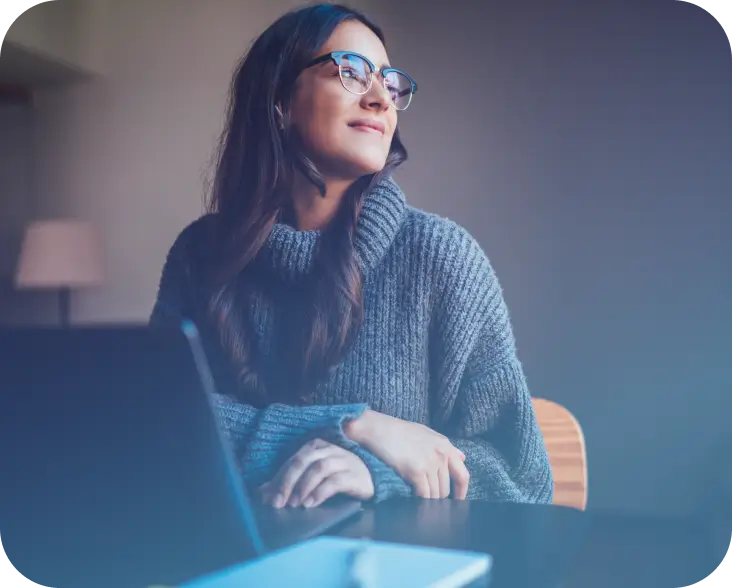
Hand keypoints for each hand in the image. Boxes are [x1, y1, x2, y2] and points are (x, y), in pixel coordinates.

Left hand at [260, 438, 373, 508]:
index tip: (269, 499)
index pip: (292, 461)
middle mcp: (329, 450)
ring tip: (296, 504)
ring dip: (304, 487)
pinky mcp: (355, 475)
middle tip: (279, 503)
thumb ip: (288, 483)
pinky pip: (336, 481)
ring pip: (319, 468)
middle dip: (288, 483)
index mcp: (315, 447)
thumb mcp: (310, 478)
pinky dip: (321, 492)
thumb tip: (262, 494)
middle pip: (303, 461)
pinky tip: (312, 503)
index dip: (278, 480)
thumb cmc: (336, 476)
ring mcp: (343, 460)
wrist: (369, 478)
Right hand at [344, 410, 469, 499]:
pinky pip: (424, 494)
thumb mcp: (427, 434)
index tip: (458, 501)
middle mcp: (441, 455)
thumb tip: (463, 458)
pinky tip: (414, 504)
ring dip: (429, 502)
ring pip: (436, 494)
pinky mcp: (416, 471)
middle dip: (439, 498)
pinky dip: (420, 502)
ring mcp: (430, 463)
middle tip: (430, 504)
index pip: (463, 475)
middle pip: (446, 488)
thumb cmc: (399, 431)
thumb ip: (445, 448)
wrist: (377, 429)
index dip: (461, 492)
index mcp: (445, 445)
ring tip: (421, 505)